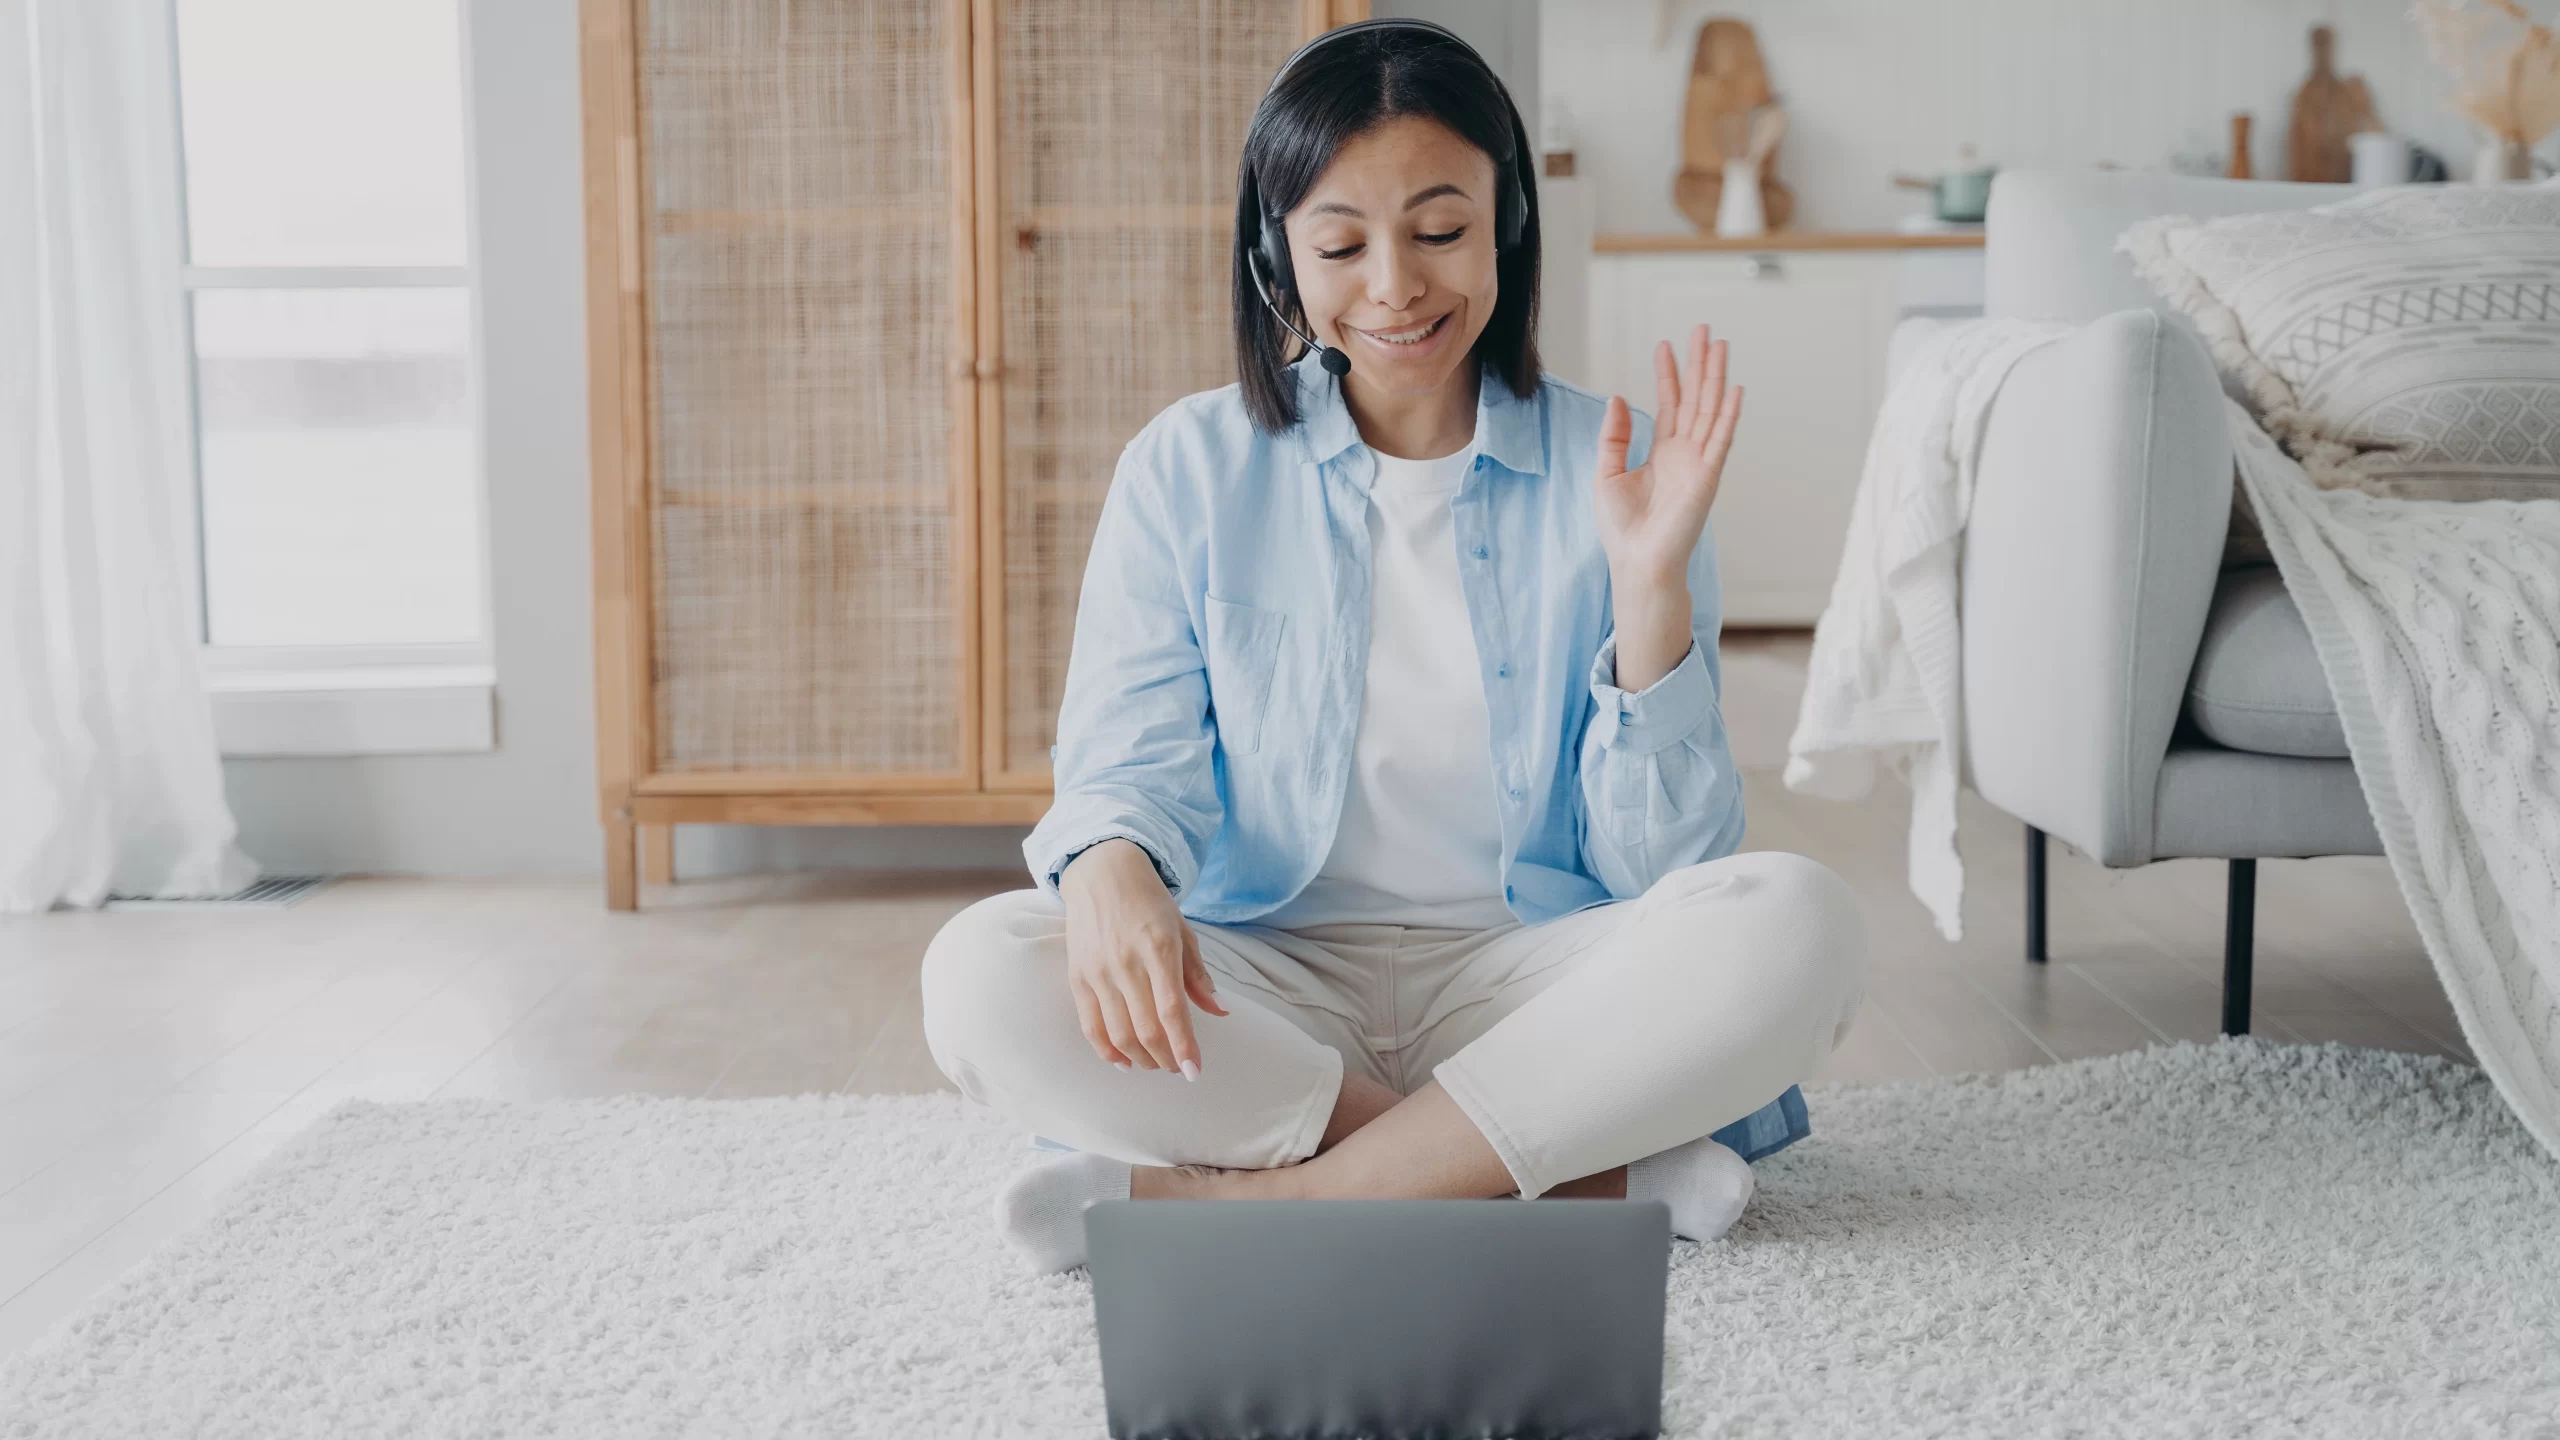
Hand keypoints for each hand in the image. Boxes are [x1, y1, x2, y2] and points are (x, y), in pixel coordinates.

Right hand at [1058, 838, 1227, 1075]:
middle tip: (1178, 1068)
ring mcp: (1099, 972)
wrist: (1101, 872)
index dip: (1185, 1047)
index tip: (1195, 1071)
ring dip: (1140, 1059)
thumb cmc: (1149, 902)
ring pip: (1119, 1034)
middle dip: (1166, 1059)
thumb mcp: (1182, 931)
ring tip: (1155, 1063)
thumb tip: (1219, 1011)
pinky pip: (1090, 1026)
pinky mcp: (1077, 977)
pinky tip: (1123, 1062)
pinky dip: (1107, 1051)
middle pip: (1146, 1030)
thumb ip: (1198, 975)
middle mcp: (1127, 963)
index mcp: (1159, 950)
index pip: (1172, 1011)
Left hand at [1594, 323, 1742, 588]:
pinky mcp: (1707, 475)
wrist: (1638, 561)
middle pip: (1695, 398)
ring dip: (1716, 377)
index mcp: (1662, 453)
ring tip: (1719, 344)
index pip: (1670, 404)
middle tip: (1703, 330)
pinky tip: (1734, 389)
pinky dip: (1728, 414)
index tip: (1667, 344)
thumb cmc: (1623, 528)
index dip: (1669, 374)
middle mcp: (1685, 453)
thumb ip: (1615, 436)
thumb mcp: (1608, 473)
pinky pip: (1720, 438)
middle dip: (1699, 364)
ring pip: (1710, 409)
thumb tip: (1617, 398)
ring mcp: (1699, 463)